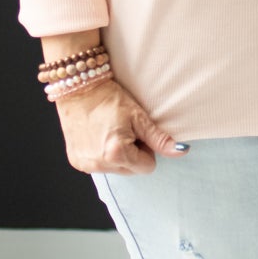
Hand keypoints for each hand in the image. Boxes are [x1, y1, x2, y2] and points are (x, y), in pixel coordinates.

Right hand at [54, 77, 187, 174]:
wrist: (78, 88)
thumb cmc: (108, 98)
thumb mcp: (138, 117)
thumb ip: (160, 139)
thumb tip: (181, 151)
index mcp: (117, 154)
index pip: (147, 167)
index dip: (146, 149)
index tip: (136, 132)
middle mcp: (99, 164)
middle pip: (132, 170)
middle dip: (132, 153)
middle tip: (123, 130)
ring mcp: (85, 165)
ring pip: (116, 169)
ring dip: (117, 155)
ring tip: (109, 131)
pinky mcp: (76, 161)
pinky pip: (99, 165)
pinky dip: (102, 154)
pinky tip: (98, 136)